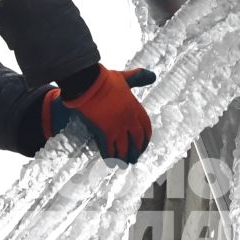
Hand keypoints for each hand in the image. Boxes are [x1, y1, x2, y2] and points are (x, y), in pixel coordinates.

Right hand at [42, 65, 157, 162]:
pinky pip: (109, 149)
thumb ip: (138, 78)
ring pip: (124, 148)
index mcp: (135, 107)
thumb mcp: (124, 78)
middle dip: (136, 151)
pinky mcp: (104, 132)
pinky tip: (109, 161)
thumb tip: (152, 76)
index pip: (146, 126)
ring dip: (123, 157)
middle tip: (134, 159)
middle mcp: (129, 120)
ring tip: (122, 164)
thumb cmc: (103, 79)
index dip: (146, 138)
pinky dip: (109, 156)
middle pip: (137, 140)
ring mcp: (117, 127)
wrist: (87, 84)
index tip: (144, 144)